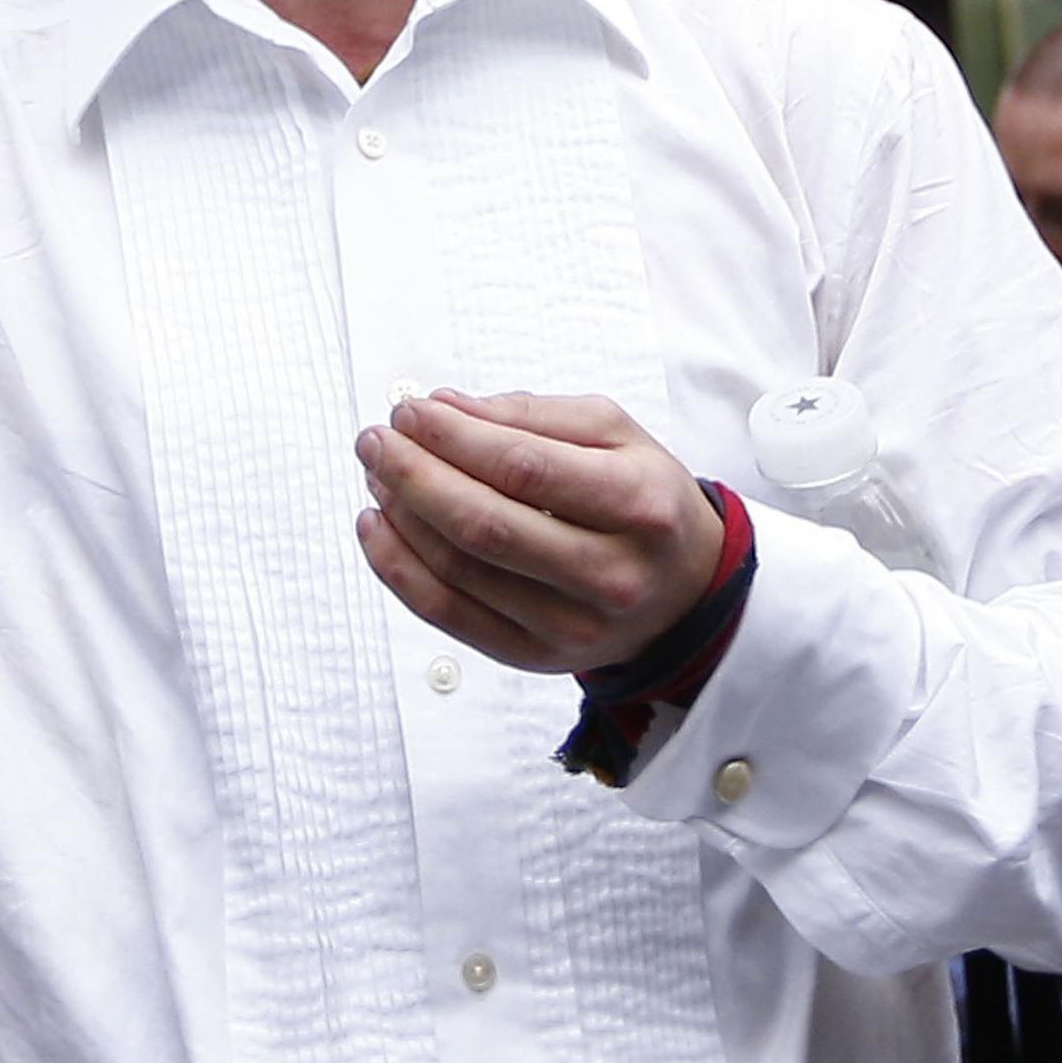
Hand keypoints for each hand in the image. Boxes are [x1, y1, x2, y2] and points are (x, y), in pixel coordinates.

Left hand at [355, 390, 723, 672]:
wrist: (686, 592)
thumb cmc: (643, 499)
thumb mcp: (614, 434)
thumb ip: (531, 414)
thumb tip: (446, 406)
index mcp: (639, 504)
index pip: (526, 468)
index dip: (455, 438)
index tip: (410, 410)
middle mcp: (610, 573)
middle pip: (485, 525)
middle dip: (414, 475)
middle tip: (375, 440)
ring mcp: (571, 626)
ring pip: (460, 571)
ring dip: (402, 516)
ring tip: (378, 473)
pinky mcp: (535, 656)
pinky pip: (448, 616)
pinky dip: (398, 570)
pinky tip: (376, 527)